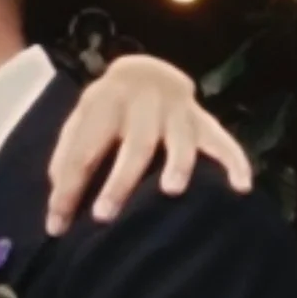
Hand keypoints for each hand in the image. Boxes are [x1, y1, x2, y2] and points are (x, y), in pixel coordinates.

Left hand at [48, 52, 250, 226]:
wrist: (147, 71)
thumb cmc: (107, 109)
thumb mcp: (81, 119)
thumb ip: (67, 152)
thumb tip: (56, 196)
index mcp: (104, 102)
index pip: (83, 150)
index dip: (67, 188)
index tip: (56, 226)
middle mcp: (143, 104)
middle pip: (134, 145)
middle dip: (119, 181)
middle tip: (103, 216)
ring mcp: (178, 112)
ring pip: (180, 140)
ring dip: (178, 164)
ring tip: (171, 192)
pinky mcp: (203, 121)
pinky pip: (223, 141)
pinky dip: (234, 162)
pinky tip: (240, 187)